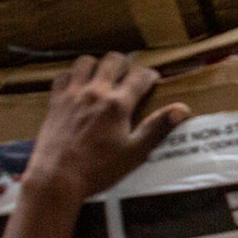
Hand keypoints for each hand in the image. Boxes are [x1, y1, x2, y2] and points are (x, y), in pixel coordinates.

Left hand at [24, 53, 188, 204]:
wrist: (57, 177)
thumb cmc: (99, 168)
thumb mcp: (134, 152)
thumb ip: (157, 127)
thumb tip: (182, 109)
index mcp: (118, 104)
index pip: (139, 77)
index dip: (150, 75)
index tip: (153, 80)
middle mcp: (95, 91)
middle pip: (113, 60)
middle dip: (125, 64)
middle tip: (128, 75)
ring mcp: (72, 94)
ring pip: (85, 62)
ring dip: (97, 65)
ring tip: (102, 76)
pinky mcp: (55, 101)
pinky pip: (62, 75)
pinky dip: (72, 76)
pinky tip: (77, 86)